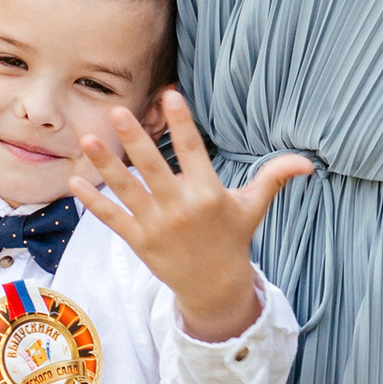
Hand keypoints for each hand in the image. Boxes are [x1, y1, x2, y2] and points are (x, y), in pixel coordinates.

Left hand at [71, 92, 311, 339]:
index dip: (183, 125)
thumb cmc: (232, 239)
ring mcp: (157, 227)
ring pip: (127, 191)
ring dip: (105, 165)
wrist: (215, 287)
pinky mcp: (139, 242)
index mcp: (209, 195)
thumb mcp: (253, 207)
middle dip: (136, 141)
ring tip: (88, 138)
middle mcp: (181, 209)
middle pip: (155, 169)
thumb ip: (274, 178)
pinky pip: (112, 219)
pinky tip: (73, 181)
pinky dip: (93, 202)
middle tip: (118, 113)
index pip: (194, 152)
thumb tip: (309, 162)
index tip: (171, 96)